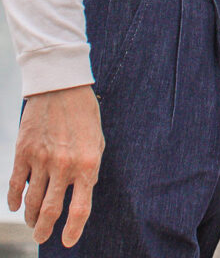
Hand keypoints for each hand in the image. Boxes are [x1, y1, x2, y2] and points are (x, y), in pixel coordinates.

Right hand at [8, 85, 104, 246]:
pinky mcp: (24, 152)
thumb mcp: (97, 141)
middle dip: (44, 230)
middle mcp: (65, 166)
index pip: (80, 210)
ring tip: (32, 222)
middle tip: (41, 236)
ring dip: (30, 217)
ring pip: (31, 202)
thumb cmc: (84, 113)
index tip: (68, 242)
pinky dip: (14, 199)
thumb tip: (82, 193)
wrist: (62, 85)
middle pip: (50, 212)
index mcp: (88, 164)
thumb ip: (90, 169)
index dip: (73, 231)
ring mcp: (42, 160)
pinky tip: (16, 205)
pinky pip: (16, 184)